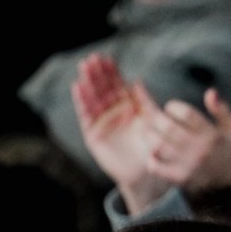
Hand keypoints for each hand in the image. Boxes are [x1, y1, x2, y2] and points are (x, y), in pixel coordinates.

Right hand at [71, 53, 170, 211]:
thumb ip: (145, 101)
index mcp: (127, 106)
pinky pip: (86, 116)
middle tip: (91, 59)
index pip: (117, 85)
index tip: (105, 58)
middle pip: (103, 89)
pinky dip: (82, 102)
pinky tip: (78, 87)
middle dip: (97, 74)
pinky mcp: (93, 135)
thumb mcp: (152, 120)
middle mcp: (113, 112)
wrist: (146, 173)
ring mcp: (102, 122)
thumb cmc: (152, 147)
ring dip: (87, 84)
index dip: (111, 72)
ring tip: (83, 69)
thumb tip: (136, 80)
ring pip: (93, 99)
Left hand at [145, 87, 230, 195]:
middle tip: (156, 117)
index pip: (187, 114)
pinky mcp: (182, 178)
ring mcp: (189, 165)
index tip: (171, 107)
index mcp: (212, 135)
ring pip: (160, 146)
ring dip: (151, 135)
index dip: (174, 107)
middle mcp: (200, 149)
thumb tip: (210, 92)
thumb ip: (222, 109)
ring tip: (150, 131)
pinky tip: (153, 153)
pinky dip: (152, 159)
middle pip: (169, 128)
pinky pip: (159, 168)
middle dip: (158, 118)